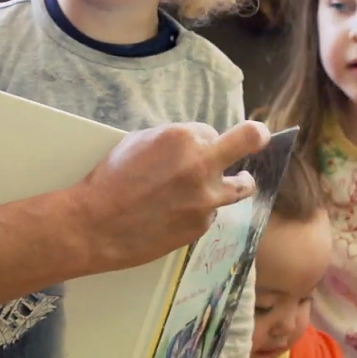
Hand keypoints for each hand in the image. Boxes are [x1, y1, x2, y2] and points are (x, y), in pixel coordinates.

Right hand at [70, 120, 268, 273]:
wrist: (96, 225)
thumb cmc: (109, 180)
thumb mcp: (137, 142)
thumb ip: (171, 141)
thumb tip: (192, 144)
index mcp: (183, 138)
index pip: (210, 131)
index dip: (200, 140)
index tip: (194, 146)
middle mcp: (202, 165)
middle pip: (248, 140)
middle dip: (256, 136)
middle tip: (260, 136)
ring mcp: (206, 198)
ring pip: (241, 186)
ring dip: (237, 182)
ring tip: (235, 182)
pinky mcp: (202, 226)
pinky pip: (211, 212)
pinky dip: (201, 210)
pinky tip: (176, 214)